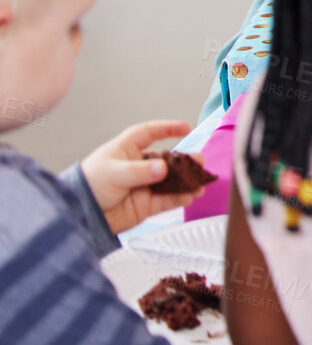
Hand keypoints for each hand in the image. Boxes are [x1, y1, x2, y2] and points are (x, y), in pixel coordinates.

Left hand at [81, 119, 199, 233]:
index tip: (185, 127)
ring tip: (200, 183)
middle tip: (199, 163)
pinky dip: (180, 198)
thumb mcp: (113, 173)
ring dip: (187, 181)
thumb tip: (163, 169)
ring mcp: (143, 186)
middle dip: (185, 161)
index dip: (166, 129)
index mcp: (126, 150)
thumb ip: (139, 171)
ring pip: (171, 181)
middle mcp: (137, 167)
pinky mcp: (145, 205)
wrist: (78, 217)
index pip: (149, 133)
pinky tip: (190, 196)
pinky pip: (168, 200)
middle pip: (167, 159)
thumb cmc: (87, 186)